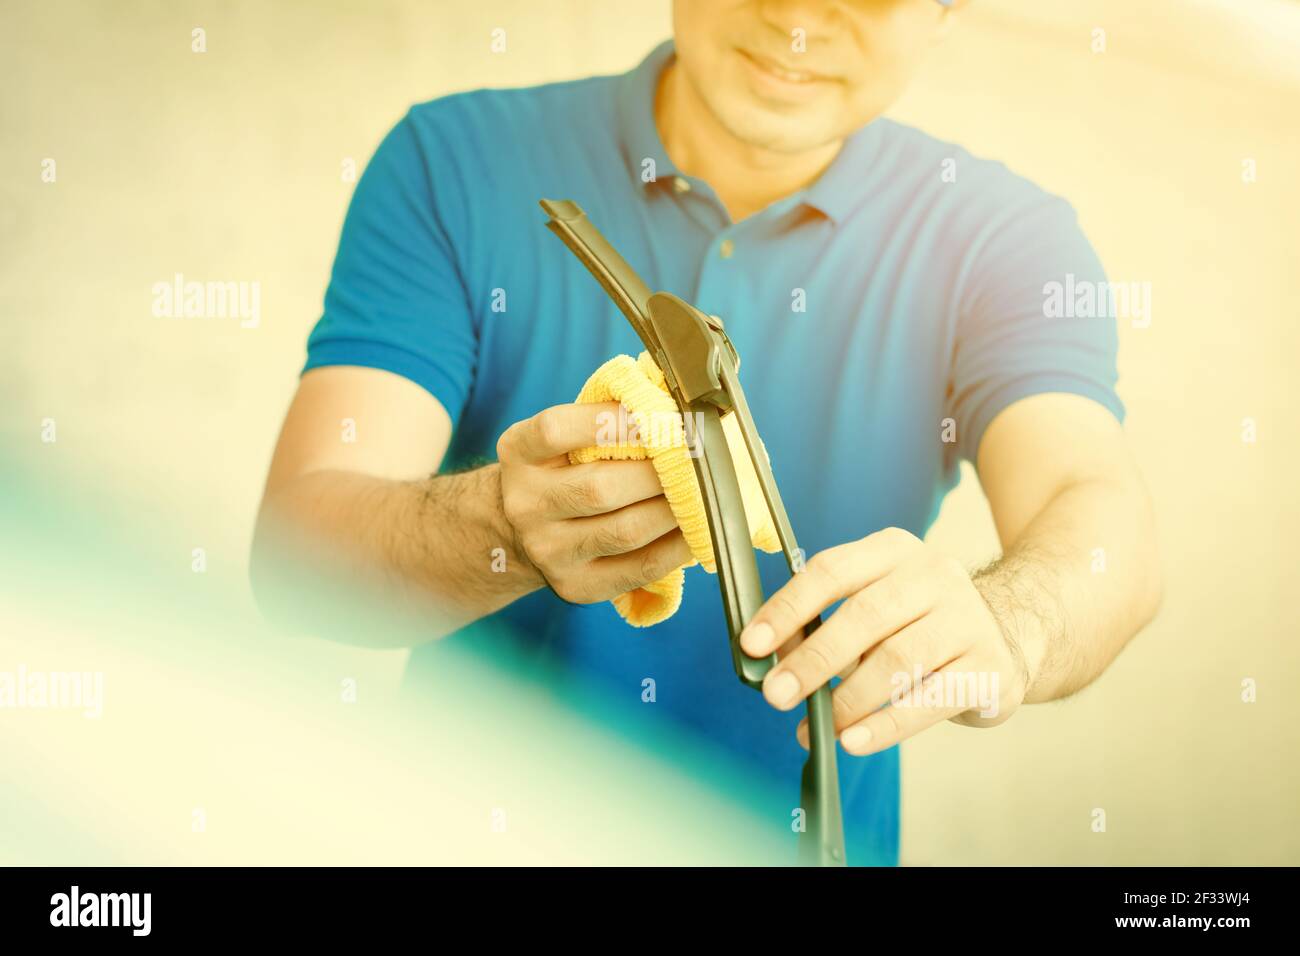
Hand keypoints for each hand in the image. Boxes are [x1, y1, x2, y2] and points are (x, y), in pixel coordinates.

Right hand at [497, 402, 692, 603]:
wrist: (520, 533)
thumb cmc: (561, 471)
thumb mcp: (561, 439)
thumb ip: (603, 420)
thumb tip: (672, 404)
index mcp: (518, 454)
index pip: (556, 430)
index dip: (610, 420)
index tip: (656, 414)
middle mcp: (525, 504)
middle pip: (600, 487)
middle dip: (659, 472)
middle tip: (695, 459)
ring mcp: (548, 551)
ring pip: (625, 531)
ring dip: (674, 510)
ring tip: (700, 493)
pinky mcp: (576, 586)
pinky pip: (639, 568)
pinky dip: (676, 547)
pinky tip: (695, 529)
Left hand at [738, 528, 1033, 755]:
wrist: (1007, 634)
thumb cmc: (916, 623)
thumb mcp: (873, 605)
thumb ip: (824, 624)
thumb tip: (771, 660)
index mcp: (894, 550)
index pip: (831, 571)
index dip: (788, 608)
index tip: (752, 644)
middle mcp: (935, 575)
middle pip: (864, 616)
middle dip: (813, 659)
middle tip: (776, 694)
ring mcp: (967, 619)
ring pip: (897, 660)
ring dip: (846, 700)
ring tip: (813, 727)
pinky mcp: (990, 667)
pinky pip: (929, 701)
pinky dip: (886, 726)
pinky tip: (853, 740)